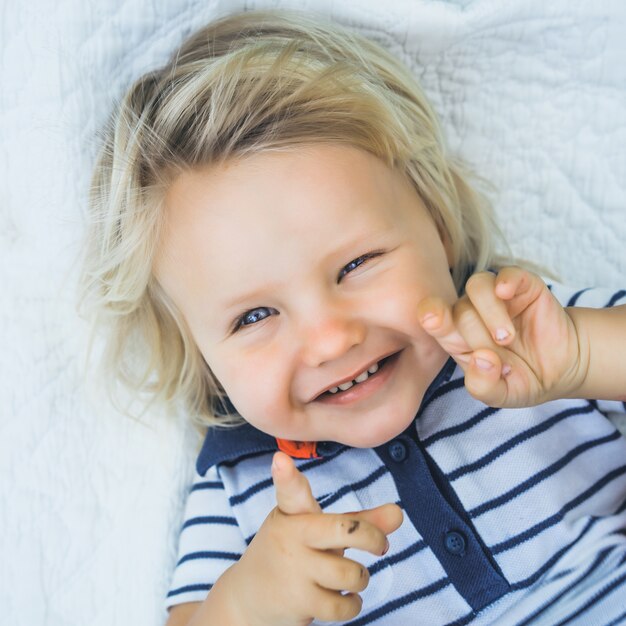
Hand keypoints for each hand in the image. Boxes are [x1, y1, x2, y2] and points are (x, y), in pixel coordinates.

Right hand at [227, 452, 402, 625]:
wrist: (248, 598)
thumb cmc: (294, 553)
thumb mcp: (318, 530)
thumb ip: (358, 521)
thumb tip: (399, 513)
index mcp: (293, 512)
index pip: (291, 491)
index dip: (287, 475)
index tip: (280, 460)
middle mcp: (291, 536)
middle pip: (346, 530)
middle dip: (372, 538)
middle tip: (381, 545)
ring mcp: (293, 569)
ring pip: (352, 574)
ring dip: (360, 579)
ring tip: (350, 577)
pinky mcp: (298, 601)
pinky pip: (344, 605)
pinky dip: (352, 604)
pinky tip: (343, 598)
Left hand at [417, 266, 584, 407]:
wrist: (565, 366)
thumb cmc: (524, 378)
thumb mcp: (502, 395)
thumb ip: (484, 386)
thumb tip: (482, 360)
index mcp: (456, 337)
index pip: (434, 320)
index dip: (432, 318)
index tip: (432, 320)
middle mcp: (471, 312)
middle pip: (459, 311)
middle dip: (478, 336)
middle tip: (502, 352)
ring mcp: (495, 296)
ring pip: (477, 286)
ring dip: (490, 313)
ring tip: (507, 338)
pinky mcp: (522, 285)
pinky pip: (508, 273)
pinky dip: (506, 280)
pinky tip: (507, 293)